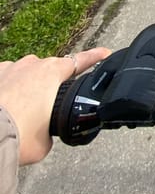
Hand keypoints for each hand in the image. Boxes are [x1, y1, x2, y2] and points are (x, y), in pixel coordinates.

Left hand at [0, 47, 110, 164]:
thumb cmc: (17, 137)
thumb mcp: (47, 141)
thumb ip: (51, 129)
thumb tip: (44, 131)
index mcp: (52, 74)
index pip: (81, 61)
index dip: (96, 57)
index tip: (105, 53)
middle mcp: (33, 65)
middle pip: (50, 70)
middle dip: (49, 86)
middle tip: (43, 110)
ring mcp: (11, 67)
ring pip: (26, 73)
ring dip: (26, 87)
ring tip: (19, 112)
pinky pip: (6, 78)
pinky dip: (7, 89)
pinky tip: (5, 107)